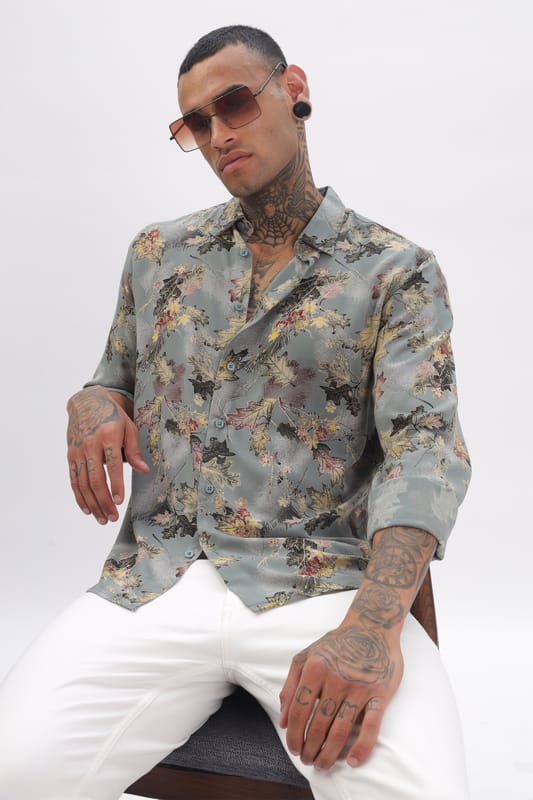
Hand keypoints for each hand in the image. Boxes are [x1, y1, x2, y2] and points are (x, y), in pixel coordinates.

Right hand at [66, 386, 148, 523]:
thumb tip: (145, 470)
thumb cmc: (112, 416)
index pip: (112, 464)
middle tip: (112, 517)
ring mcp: (78, 451)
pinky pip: (73, 480)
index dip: (115, 484)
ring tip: (102, 518)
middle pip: (95, 478)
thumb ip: (135, 450)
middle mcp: (90, 445)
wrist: (86, 402)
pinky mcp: (70, 456)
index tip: (120, 501)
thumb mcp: (129, 427)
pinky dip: (79, 496)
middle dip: (104, 501)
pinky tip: (87, 509)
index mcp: (108, 436)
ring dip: (92, 503)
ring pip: (82, 483)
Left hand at [279, 621, 402, 769]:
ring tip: (323, 764)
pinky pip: (371, 726)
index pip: (299, 711)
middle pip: (318, 724)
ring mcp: (359, 687)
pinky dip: (362, 747)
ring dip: (329, 753)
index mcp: (315, 668)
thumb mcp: (306, 656)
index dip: (294, 735)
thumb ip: (291, 686)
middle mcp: (335, 678)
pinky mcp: (380, 694)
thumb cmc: (336, 644)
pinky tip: (353, 761)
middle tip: (308, 761)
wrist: (372, 627)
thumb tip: (283, 721)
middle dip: (310, 748)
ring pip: (341, 730)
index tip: (294, 748)